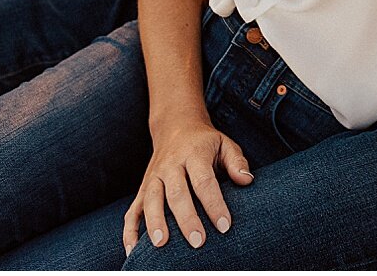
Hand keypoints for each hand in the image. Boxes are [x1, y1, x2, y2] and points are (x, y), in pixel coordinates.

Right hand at [122, 116, 253, 254]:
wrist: (175, 126)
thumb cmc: (205, 143)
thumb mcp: (225, 144)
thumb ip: (237, 162)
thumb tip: (247, 181)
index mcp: (194, 154)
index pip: (204, 181)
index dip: (214, 204)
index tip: (225, 226)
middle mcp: (170, 165)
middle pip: (177, 193)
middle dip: (186, 219)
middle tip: (198, 242)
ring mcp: (153, 177)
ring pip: (151, 200)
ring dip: (155, 222)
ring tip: (162, 244)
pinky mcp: (142, 188)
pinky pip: (132, 210)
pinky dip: (130, 230)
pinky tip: (132, 250)